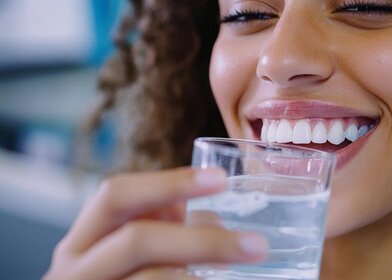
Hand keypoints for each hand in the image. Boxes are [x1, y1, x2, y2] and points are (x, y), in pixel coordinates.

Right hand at [44, 167, 267, 279]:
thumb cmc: (121, 278)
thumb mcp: (129, 251)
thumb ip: (161, 228)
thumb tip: (213, 216)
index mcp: (83, 240)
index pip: (116, 195)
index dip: (169, 183)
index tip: (220, 180)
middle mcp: (76, 270)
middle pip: (138, 240)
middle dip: (203, 241)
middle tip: (256, 245)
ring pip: (149, 278)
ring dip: (203, 270)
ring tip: (243, 264)